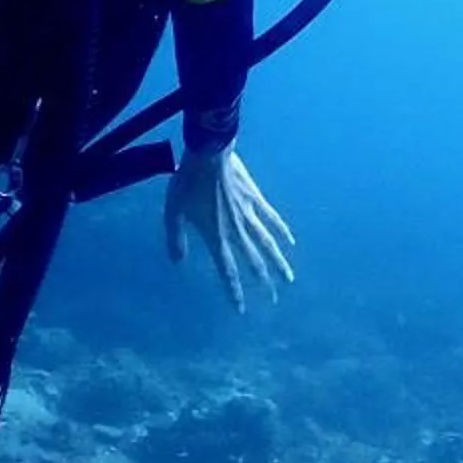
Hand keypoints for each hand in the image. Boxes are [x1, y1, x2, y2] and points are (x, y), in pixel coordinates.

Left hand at [164, 145, 297, 308]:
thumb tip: (177, 262)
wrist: (208, 153)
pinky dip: (281, 231)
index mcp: (215, 235)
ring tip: (288, 279)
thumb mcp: (172, 211)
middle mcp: (236, 230)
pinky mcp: (255, 198)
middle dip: (262, 283)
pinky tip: (290, 242)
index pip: (226, 270)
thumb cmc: (186, 181)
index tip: (241, 309)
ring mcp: (249, 214)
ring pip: (267, 244)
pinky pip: (271, 218)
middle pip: (252, 262)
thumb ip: (175, 238)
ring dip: (278, 263)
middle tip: (273, 300)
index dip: (234, 291)